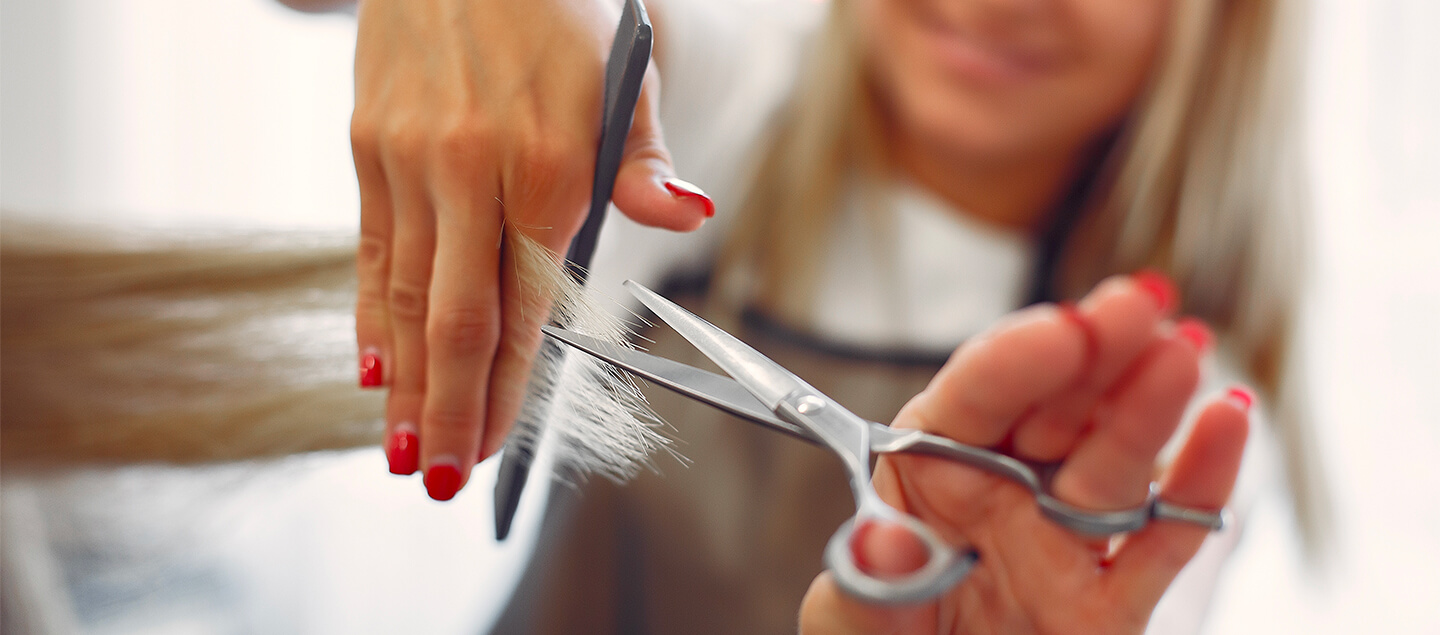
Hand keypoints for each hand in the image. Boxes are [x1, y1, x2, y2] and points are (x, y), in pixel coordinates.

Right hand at [349, 0, 709, 498]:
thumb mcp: (626, 68)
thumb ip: (642, 159)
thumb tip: (685, 212)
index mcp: (549, 164)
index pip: (524, 309)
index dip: (507, 389)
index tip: (495, 451)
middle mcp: (469, 170)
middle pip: (453, 320)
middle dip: (446, 411)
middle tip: (436, 479)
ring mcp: (408, 158)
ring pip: (401, 294)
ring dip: (400, 381)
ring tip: (398, 450)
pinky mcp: (367, 141)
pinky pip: (366, 247)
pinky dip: (367, 312)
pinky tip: (368, 366)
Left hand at [799, 274, 1249, 633]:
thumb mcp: (856, 614)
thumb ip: (875, 577)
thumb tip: (882, 544)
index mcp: (929, 474)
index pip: (973, 400)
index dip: (1016, 360)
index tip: (1061, 331)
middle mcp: (1003, 493)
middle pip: (1055, 409)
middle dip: (1098, 352)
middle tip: (1142, 300)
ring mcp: (1062, 540)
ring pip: (1114, 463)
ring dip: (1150, 406)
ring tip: (1184, 348)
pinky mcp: (1112, 603)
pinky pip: (1163, 539)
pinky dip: (1200, 486)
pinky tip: (1228, 423)